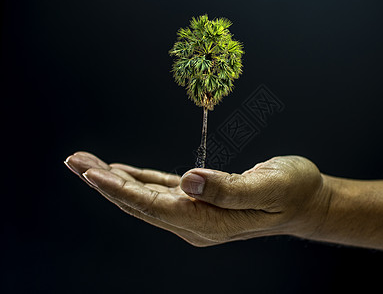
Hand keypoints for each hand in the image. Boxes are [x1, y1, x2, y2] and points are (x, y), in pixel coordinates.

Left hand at [64, 152, 328, 245]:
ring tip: (87, 163)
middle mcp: (195, 222)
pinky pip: (161, 191)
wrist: (306, 202)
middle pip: (141, 203)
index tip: (90, 172)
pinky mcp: (199, 201)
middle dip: (105, 182)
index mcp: (209, 222)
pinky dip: (138, 181)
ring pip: (146, 197)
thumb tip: (188, 180)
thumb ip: (227, 189)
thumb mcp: (268, 186)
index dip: (120, 190)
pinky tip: (121, 172)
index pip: (154, 206)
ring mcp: (195, 214)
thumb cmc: (293, 191)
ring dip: (116, 180)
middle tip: (74, 161)